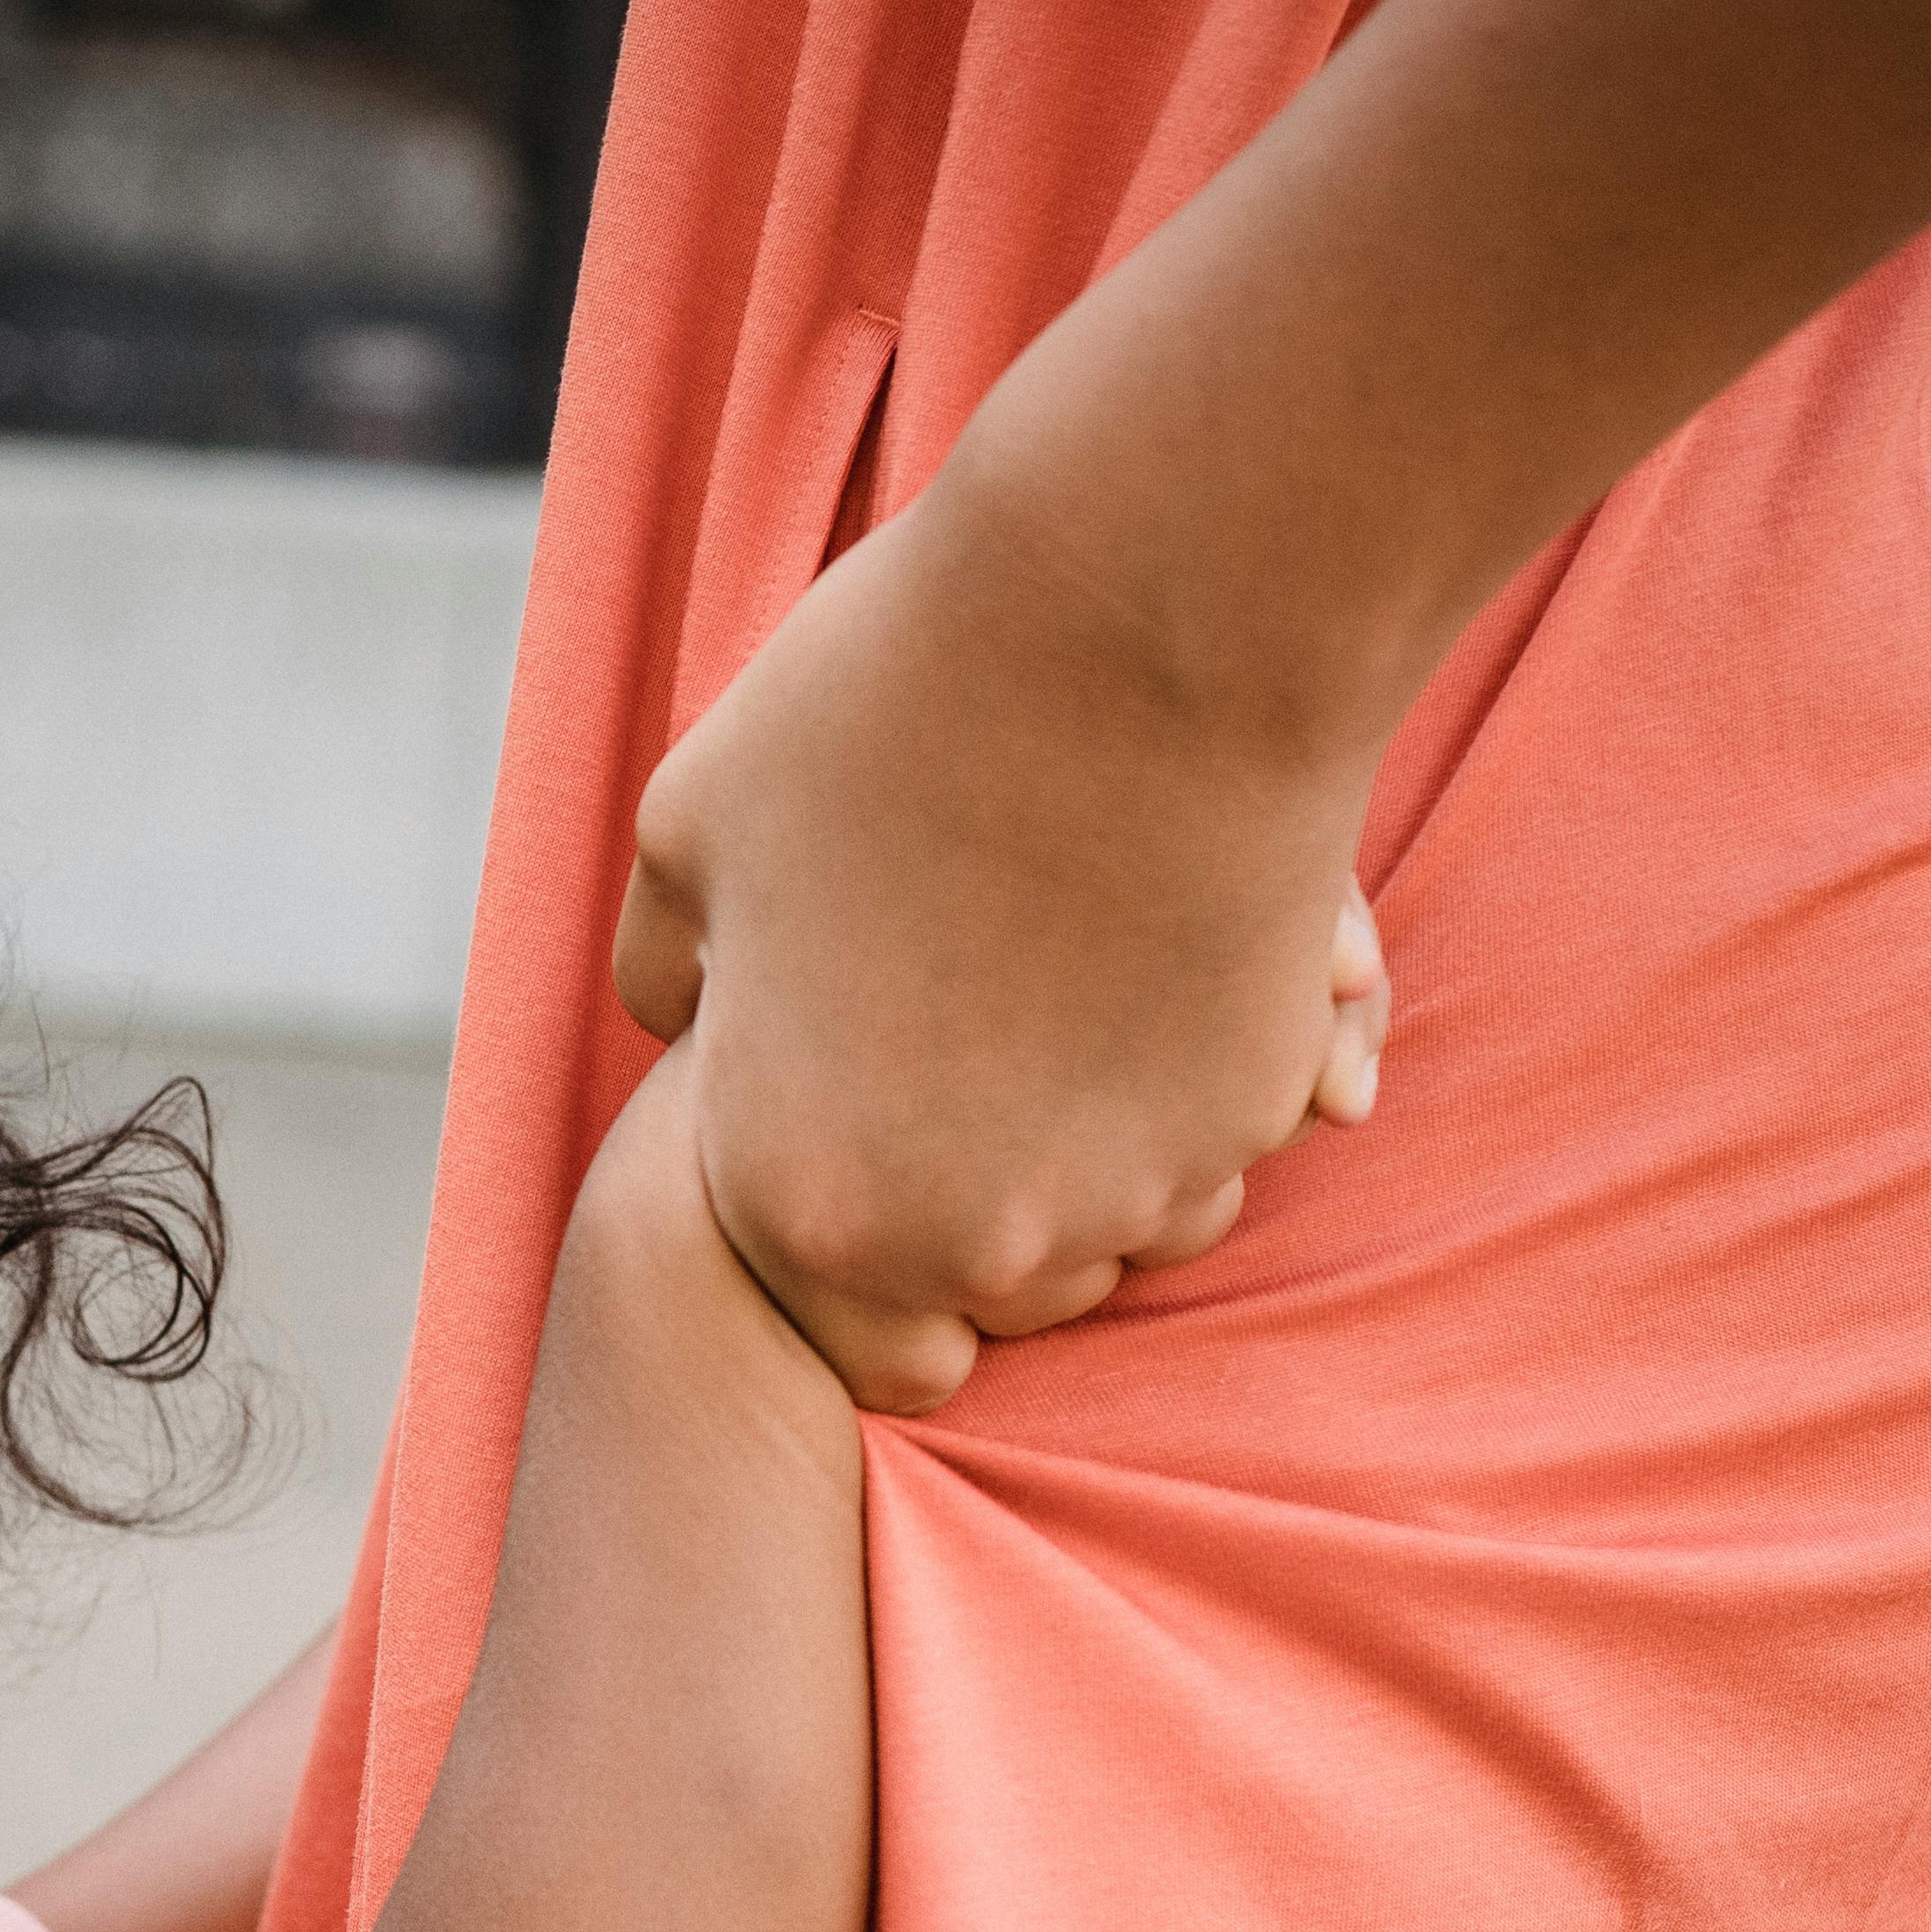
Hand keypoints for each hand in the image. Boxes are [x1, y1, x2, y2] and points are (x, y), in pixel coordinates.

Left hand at [609, 474, 1393, 1412]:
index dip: (850, 1216)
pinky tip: (1153, 940)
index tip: (871, 1115)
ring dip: (1088, 1144)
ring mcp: (1132, 1189)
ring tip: (1058, 970)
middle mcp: (971, 1240)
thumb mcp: (689, 832)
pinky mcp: (1259, 1111)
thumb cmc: (891, 703)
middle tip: (966, 1027)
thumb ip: (670, 974)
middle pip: (979, 1284)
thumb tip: (695, 1032)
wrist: (1143, 609)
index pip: (840, 1322)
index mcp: (803, 1203)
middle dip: (969, 1194)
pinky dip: (1189, 1072)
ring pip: (1111, 1221)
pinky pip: (1212, 1137)